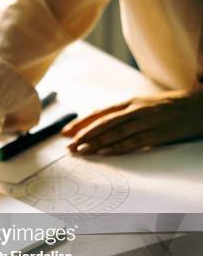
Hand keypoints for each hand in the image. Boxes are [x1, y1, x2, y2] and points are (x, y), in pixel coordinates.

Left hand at [62, 90, 202, 154]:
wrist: (201, 106)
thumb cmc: (170, 107)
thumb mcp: (145, 105)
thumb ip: (124, 113)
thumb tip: (101, 125)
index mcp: (131, 102)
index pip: (100, 113)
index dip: (81, 123)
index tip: (66, 133)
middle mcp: (136, 110)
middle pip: (104, 123)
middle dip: (83, 135)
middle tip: (69, 146)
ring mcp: (148, 121)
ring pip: (116, 133)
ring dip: (96, 143)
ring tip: (81, 151)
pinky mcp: (159, 133)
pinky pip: (134, 142)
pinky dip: (117, 148)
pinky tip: (104, 153)